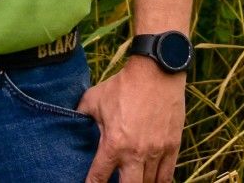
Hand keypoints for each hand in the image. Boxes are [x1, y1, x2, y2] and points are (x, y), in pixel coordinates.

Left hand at [77, 59, 185, 182]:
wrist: (156, 71)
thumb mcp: (94, 98)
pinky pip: (167, 175)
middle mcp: (136, 153)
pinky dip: (159, 181)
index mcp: (114, 143)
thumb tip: (70, 120)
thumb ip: (81, 114)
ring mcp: (156, 151)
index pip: (99, 177)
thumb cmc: (123, 84)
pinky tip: (152, 180)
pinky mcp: (173, 145)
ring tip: (133, 179)